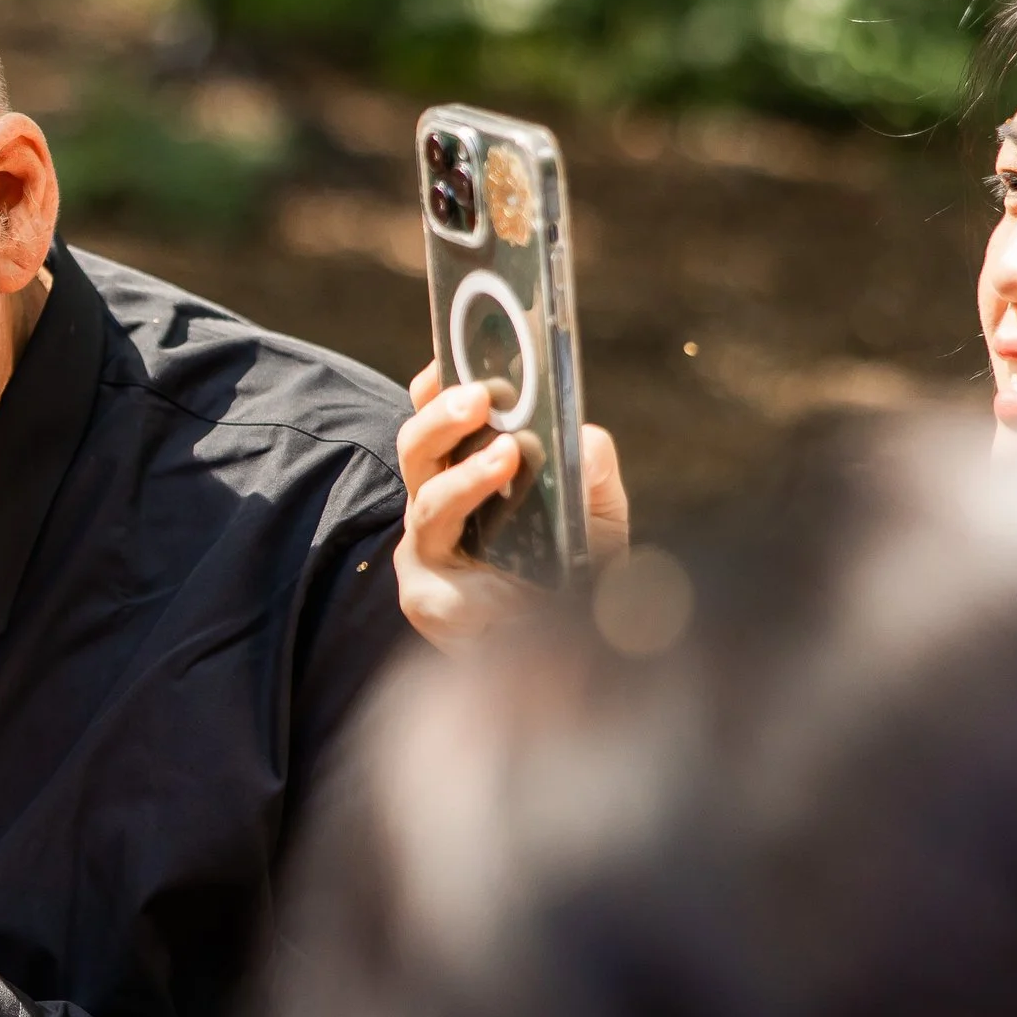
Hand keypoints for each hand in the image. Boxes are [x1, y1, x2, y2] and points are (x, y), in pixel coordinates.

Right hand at [396, 361, 630, 653]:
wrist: (580, 660)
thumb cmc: (577, 580)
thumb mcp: (598, 516)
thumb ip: (593, 471)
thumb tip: (581, 434)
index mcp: (465, 480)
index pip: (439, 422)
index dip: (436, 387)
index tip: (450, 356)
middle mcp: (436, 511)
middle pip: (417, 449)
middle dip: (443, 418)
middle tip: (479, 397)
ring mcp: (426, 555)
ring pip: (426, 500)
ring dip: (464, 475)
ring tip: (506, 456)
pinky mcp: (427, 600)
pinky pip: (438, 559)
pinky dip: (471, 531)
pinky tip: (499, 530)